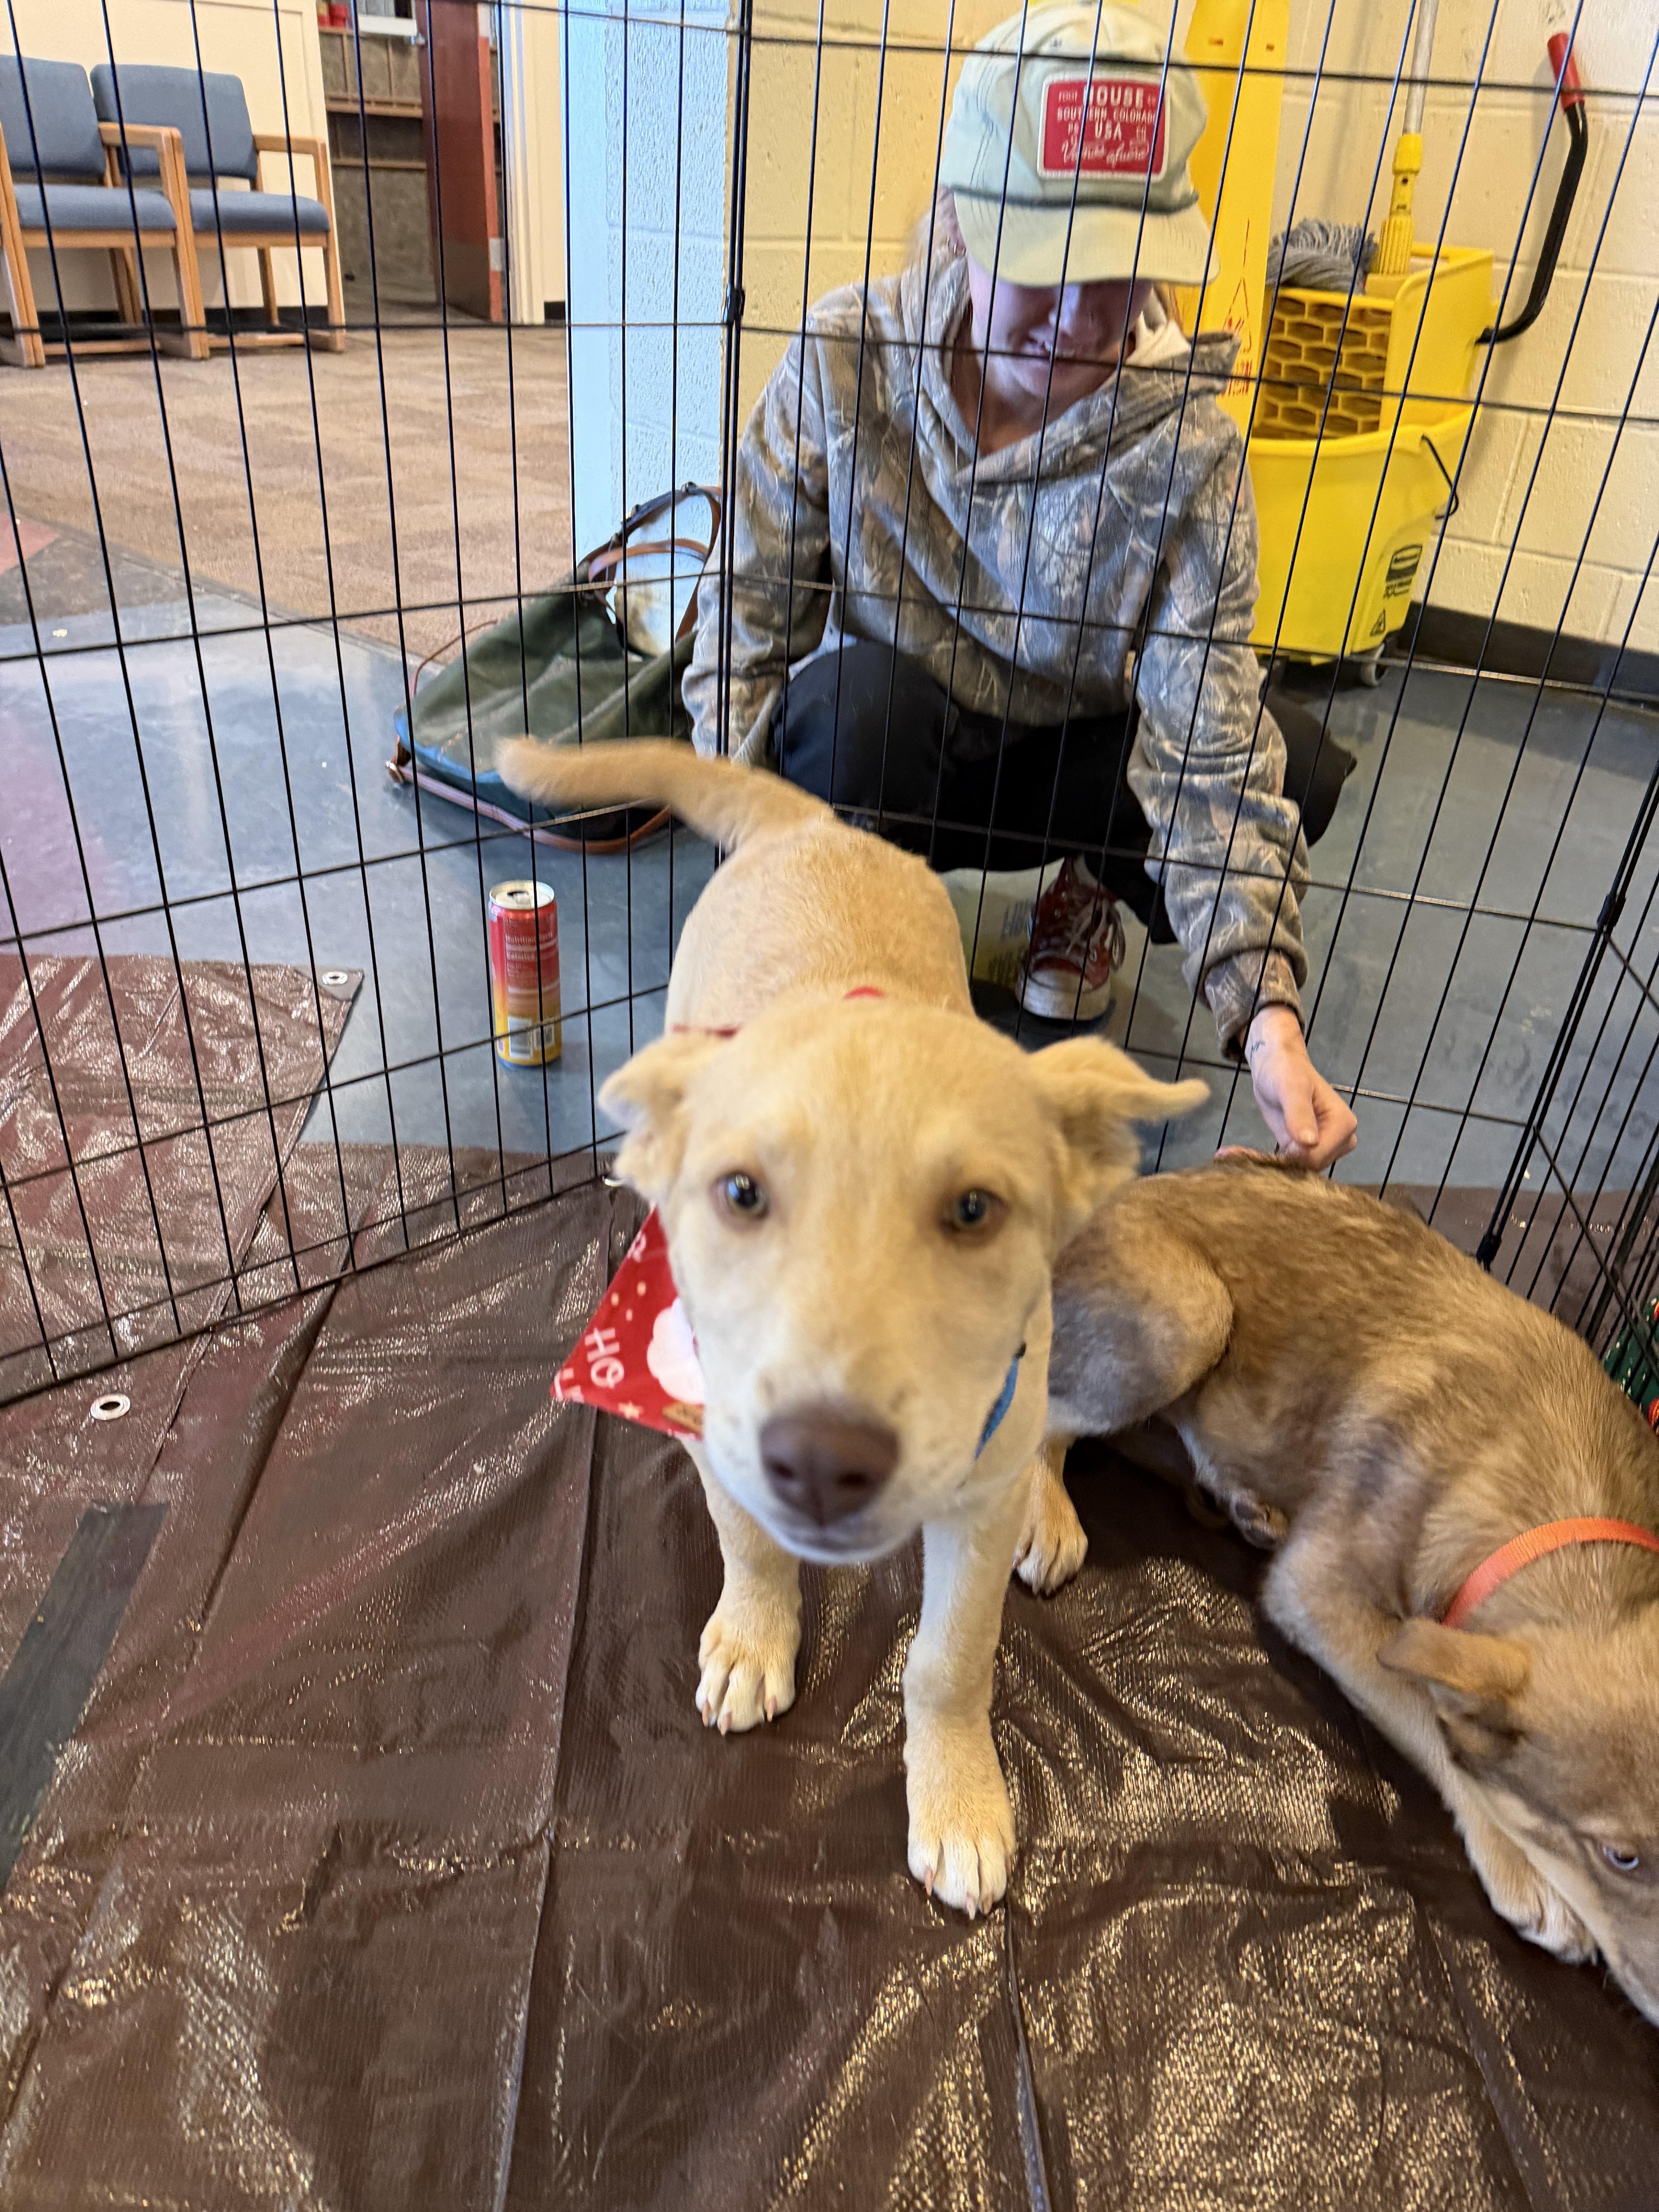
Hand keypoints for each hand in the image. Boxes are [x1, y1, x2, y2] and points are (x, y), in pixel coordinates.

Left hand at [1243, 1006, 1357, 1167]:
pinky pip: (1286, 1164)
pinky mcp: (1303, 1149)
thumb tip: (1309, 1142)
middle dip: (1276, 1161)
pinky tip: (1233, 1154)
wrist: (1276, 1065)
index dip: (1290, 1156)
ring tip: (1230, 1153)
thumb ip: (1299, 1114)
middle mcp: (1339, 1139)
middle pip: (1308, 1166)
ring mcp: (1323, 1146)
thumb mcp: (1291, 1088)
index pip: (1317, 1157)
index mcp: (1344, 1125)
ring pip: (1296, 1168)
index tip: (1256, 1151)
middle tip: (1233, 1153)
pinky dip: (1262, 1160)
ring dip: (1265, 1163)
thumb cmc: (1286, 1070)